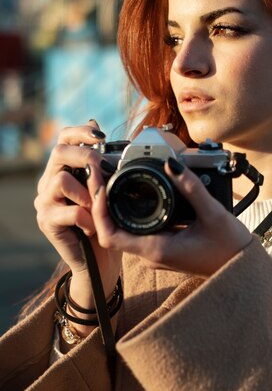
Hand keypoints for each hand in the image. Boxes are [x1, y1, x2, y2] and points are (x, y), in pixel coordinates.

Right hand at [34, 121, 121, 302]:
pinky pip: (70, 211)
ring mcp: (45, 202)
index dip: (80, 131)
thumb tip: (101, 129)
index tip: (101, 135)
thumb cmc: (105, 223)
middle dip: (86, 156)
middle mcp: (48, 182)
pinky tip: (94, 227)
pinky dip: (88, 218)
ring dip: (87, 192)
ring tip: (98, 207)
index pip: (63, 139)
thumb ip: (102, 165)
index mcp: (63, 170)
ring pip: (61, 180)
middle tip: (104, 168)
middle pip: (59, 153)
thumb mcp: (107, 190)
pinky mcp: (47, 222)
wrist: (98, 260)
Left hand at [89, 158, 252, 276]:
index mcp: (157, 249)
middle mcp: (151, 254)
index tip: (101, 187)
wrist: (242, 269)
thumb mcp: (213, 214)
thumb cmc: (231, 248)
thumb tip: (172, 165)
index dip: (98, 211)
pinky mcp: (163, 248)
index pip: (110, 235)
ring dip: (114, 208)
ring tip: (111, 181)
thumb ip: (192, 188)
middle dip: (102, 203)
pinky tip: (132, 194)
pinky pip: (138, 231)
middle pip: (113, 230)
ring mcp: (156, 253)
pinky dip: (130, 212)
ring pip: (124, 230)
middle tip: (101, 175)